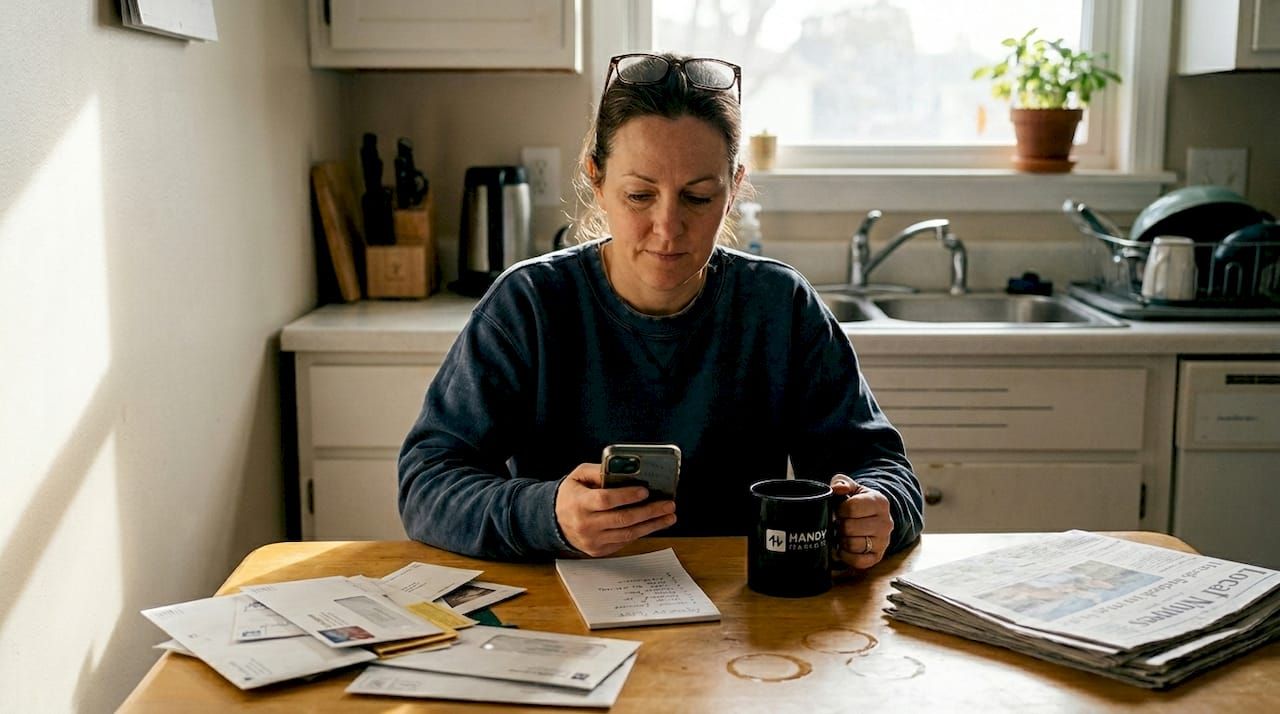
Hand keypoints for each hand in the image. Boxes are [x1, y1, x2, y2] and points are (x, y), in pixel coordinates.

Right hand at [555, 463, 676, 556]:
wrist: (554, 521)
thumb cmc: (571, 495)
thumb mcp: (578, 476)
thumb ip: (598, 470)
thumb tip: (625, 470)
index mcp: (579, 503)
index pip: (605, 500)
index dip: (626, 496)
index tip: (645, 491)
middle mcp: (585, 524)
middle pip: (622, 519)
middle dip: (649, 511)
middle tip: (668, 504)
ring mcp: (592, 540)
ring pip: (628, 534)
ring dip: (652, 525)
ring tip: (668, 516)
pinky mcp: (598, 550)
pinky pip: (624, 541)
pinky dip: (641, 532)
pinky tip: (653, 523)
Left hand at [830, 474, 893, 569]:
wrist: (871, 517)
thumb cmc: (857, 501)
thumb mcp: (851, 487)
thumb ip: (842, 483)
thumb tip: (837, 489)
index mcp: (880, 502)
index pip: (851, 508)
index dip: (839, 509)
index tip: (839, 509)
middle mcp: (886, 523)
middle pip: (849, 528)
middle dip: (839, 525)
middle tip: (839, 523)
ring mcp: (884, 542)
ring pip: (852, 544)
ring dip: (841, 540)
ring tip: (841, 534)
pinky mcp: (877, 557)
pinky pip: (858, 562)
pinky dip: (846, 556)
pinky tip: (843, 547)